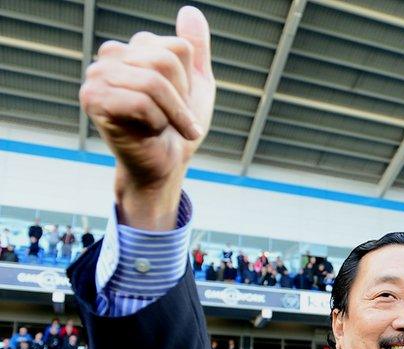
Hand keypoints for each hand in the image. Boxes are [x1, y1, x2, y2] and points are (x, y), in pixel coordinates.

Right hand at [79, 6, 214, 229]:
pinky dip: (157, 122)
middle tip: (174, 119)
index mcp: (134, 48)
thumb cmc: (178, 127)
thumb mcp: (196, 84)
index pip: (177, 47)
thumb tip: (191, 11)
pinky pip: (141, 102)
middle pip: (165, 61)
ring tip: (165, 127)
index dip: (189, 81)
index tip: (182, 103)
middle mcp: (111, 56)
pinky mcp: (94, 100)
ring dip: (171, 113)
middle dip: (181, 98)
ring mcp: (98, 76)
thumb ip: (195, 47)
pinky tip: (149, 132)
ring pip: (154, 81)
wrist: (166, 165)